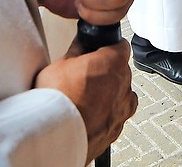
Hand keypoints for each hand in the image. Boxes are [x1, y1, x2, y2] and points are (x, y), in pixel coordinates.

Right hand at [34, 40, 137, 164]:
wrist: (57, 137)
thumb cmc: (59, 101)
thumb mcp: (60, 63)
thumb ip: (77, 50)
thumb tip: (80, 44)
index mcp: (114, 63)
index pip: (120, 45)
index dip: (107, 46)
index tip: (97, 49)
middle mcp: (124, 86)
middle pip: (120, 71)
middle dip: (105, 71)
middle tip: (83, 75)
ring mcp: (122, 110)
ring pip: (120, 95)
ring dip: (107, 94)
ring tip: (83, 97)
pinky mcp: (115, 130)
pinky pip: (114, 116)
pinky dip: (104, 114)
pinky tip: (86, 113)